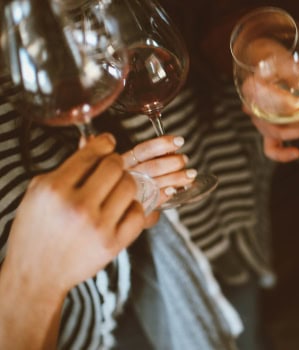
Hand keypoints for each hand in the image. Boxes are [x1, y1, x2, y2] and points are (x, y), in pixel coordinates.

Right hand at [3, 133, 144, 295]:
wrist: (36, 275)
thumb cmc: (35, 230)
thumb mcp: (39, 193)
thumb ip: (67, 167)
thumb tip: (94, 140)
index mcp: (54, 189)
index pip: (91, 154)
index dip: (104, 144)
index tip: (108, 143)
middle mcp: (77, 206)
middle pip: (115, 167)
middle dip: (115, 164)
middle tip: (112, 169)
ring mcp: (98, 226)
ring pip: (130, 186)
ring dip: (126, 184)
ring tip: (116, 189)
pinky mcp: (113, 243)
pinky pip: (138, 213)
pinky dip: (133, 208)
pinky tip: (122, 209)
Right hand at [122, 135, 189, 224]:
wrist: (118, 208)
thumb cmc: (130, 181)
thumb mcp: (136, 165)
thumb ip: (153, 157)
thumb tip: (174, 149)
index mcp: (125, 162)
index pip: (142, 151)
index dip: (161, 144)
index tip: (179, 141)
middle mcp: (126, 176)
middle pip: (151, 167)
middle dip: (172, 162)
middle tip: (184, 159)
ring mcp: (130, 192)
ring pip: (154, 183)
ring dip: (175, 178)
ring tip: (190, 174)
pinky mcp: (136, 207)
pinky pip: (153, 200)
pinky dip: (165, 194)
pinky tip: (173, 190)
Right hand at [237, 38, 298, 161]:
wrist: (265, 63)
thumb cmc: (275, 61)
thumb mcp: (283, 61)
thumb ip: (295, 73)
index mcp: (251, 87)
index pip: (266, 99)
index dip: (284, 103)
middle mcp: (252, 107)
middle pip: (273, 122)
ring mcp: (260, 120)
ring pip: (275, 135)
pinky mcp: (268, 129)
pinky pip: (271, 148)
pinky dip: (282, 154)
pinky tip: (297, 153)